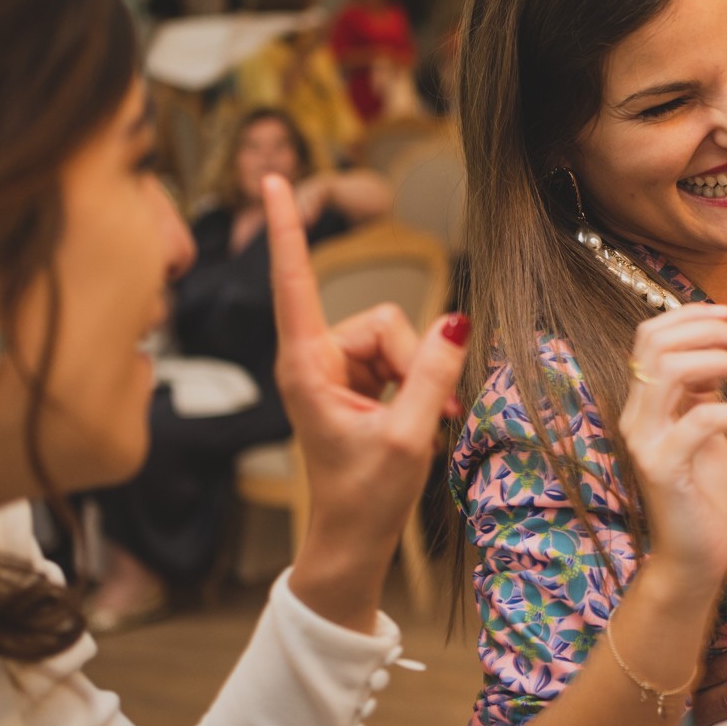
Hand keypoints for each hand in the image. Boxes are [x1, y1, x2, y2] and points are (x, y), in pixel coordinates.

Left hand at [264, 174, 469, 627]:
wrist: (352, 544)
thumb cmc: (364, 500)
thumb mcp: (407, 438)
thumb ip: (433, 376)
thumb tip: (456, 322)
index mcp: (306, 367)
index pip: (295, 282)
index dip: (286, 229)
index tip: (271, 180)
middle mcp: (316, 359)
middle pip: (383, 321)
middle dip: (414, 363)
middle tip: (424, 418)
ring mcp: (337, 370)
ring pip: (400, 339)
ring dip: (421, 379)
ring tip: (421, 426)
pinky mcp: (358, 382)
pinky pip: (405, 357)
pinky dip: (420, 386)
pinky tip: (420, 422)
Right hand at [615, 305, 726, 595]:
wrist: (695, 557)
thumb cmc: (705, 494)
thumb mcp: (704, 430)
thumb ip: (701, 392)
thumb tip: (718, 350)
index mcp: (642, 404)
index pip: (648, 337)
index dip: (688, 316)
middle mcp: (634, 417)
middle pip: (657, 345)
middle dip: (709, 332)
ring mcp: (645, 443)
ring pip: (669, 371)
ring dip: (722, 362)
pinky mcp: (664, 469)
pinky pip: (701, 419)